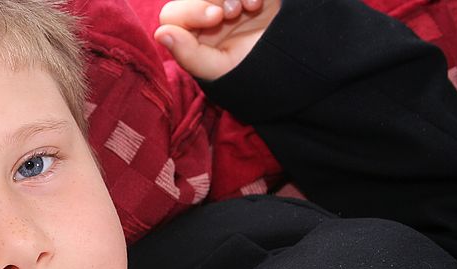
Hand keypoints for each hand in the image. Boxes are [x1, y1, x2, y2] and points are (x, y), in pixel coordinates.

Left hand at [155, 0, 280, 79]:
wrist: (296, 65)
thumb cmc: (254, 73)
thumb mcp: (220, 69)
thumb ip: (188, 55)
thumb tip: (161, 34)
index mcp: (192, 39)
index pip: (171, 16)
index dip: (188, 12)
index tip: (214, 18)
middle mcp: (206, 19)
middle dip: (209, 1)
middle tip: (230, 13)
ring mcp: (227, 4)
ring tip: (247, 9)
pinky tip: (257, 3)